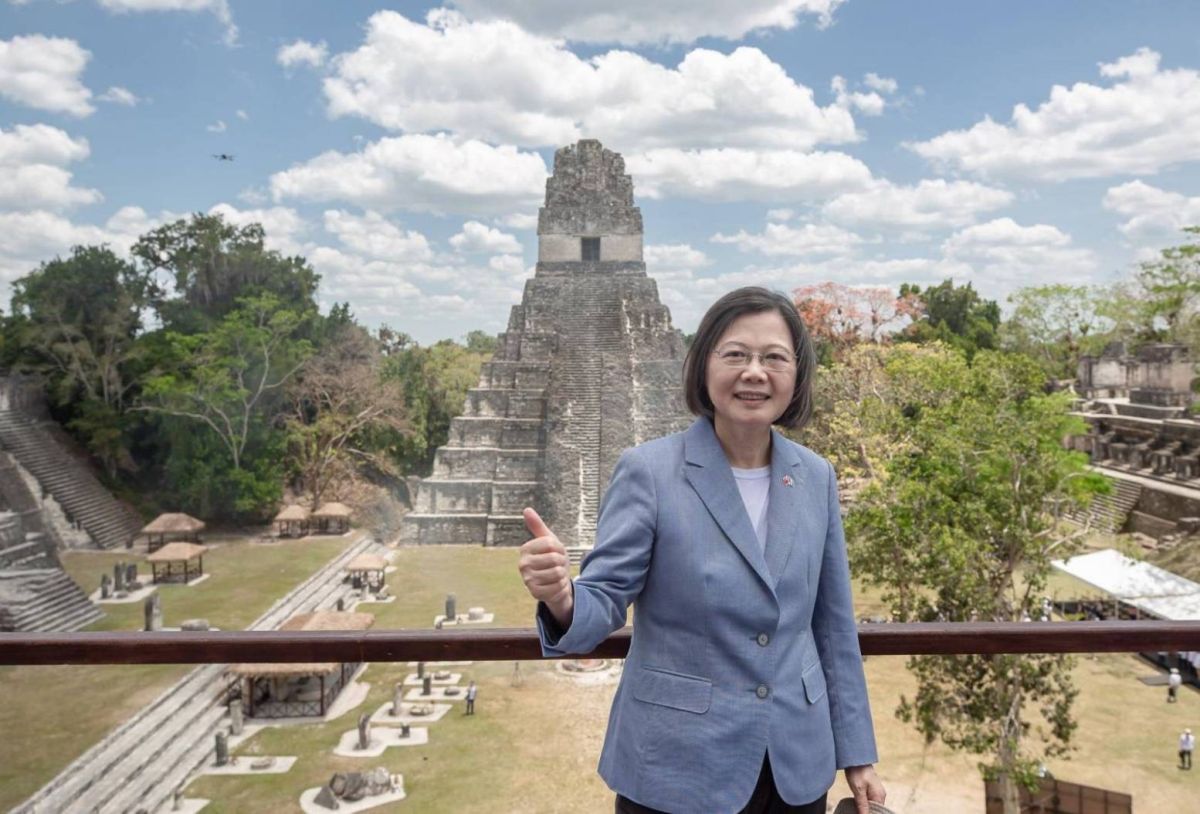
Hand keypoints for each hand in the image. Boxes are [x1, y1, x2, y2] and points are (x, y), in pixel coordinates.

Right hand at [518, 508, 572, 622]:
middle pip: (554, 559)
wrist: (555, 583)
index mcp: (525, 549)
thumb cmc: (552, 559)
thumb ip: (537, 525)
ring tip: (557, 575)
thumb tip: (527, 509)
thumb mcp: (548, 541)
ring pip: (557, 573)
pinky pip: (557, 587)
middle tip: (558, 565)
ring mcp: (528, 580)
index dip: (560, 548)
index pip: (551, 543)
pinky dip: (562, 586)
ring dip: (563, 575)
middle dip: (562, 562)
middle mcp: (523, 564)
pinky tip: (556, 586)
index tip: (557, 552)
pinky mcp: (535, 593)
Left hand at [844, 764, 884, 813]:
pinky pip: (869, 800)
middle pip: (875, 810)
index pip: (877, 813)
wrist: (855, 757)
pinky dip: (864, 804)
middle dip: (866, 812)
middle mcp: (880, 795)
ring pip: (871, 805)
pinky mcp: (871, 788)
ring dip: (864, 809)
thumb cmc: (857, 772)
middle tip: (856, 811)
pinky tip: (856, 805)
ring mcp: (876, 791)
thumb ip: (862, 805)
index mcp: (879, 796)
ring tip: (855, 810)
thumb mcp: (858, 790)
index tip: (859, 813)